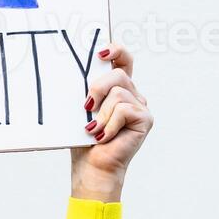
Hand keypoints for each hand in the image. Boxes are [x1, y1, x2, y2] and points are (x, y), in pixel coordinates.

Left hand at [72, 44, 152, 201]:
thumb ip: (86, 93)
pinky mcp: (145, 119)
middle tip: (86, 108)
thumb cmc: (84, 141)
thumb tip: (73, 74)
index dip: (116, 51)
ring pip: (118, 93)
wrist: (93, 167)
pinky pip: (123, 110)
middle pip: (118, 75)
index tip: (100, 54)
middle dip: (97, 89)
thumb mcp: (81, 112)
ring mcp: (140, 107)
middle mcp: (132, 95)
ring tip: (95, 130)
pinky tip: (104, 136)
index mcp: (117, 90)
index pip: (124, 61)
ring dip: (100, 114)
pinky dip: (109, 124)